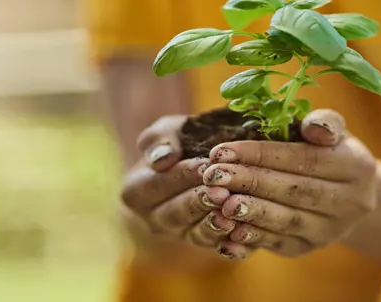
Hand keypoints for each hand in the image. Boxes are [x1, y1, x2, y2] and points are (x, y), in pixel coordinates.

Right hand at [121, 116, 235, 250]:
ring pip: (196, 234)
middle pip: (177, 213)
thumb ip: (159, 139)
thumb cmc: (180, 142)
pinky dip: (231, 244)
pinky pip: (218, 249)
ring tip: (232, 214)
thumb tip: (163, 158)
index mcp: (136, 193)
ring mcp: (180, 236)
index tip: (205, 166)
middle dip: (201, 202)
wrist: (197, 164)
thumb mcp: (166, 131)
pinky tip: (244, 233)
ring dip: (215, 226)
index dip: (183, 175)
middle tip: (222, 192)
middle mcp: (155, 220)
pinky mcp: (206, 246)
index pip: (158, 185)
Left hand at [203, 109, 377, 259]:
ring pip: (285, 221)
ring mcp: (330, 230)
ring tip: (218, 201)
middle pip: (294, 191)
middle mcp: (351, 203)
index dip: (262, 154)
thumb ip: (323, 123)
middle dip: (249, 182)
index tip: (224, 150)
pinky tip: (227, 229)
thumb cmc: (328, 150)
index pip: (305, 160)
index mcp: (358, 166)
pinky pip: (278, 244)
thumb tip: (314, 128)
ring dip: (248, 212)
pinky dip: (251, 238)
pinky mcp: (308, 248)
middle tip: (213, 175)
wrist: (345, 193)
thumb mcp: (331, 130)